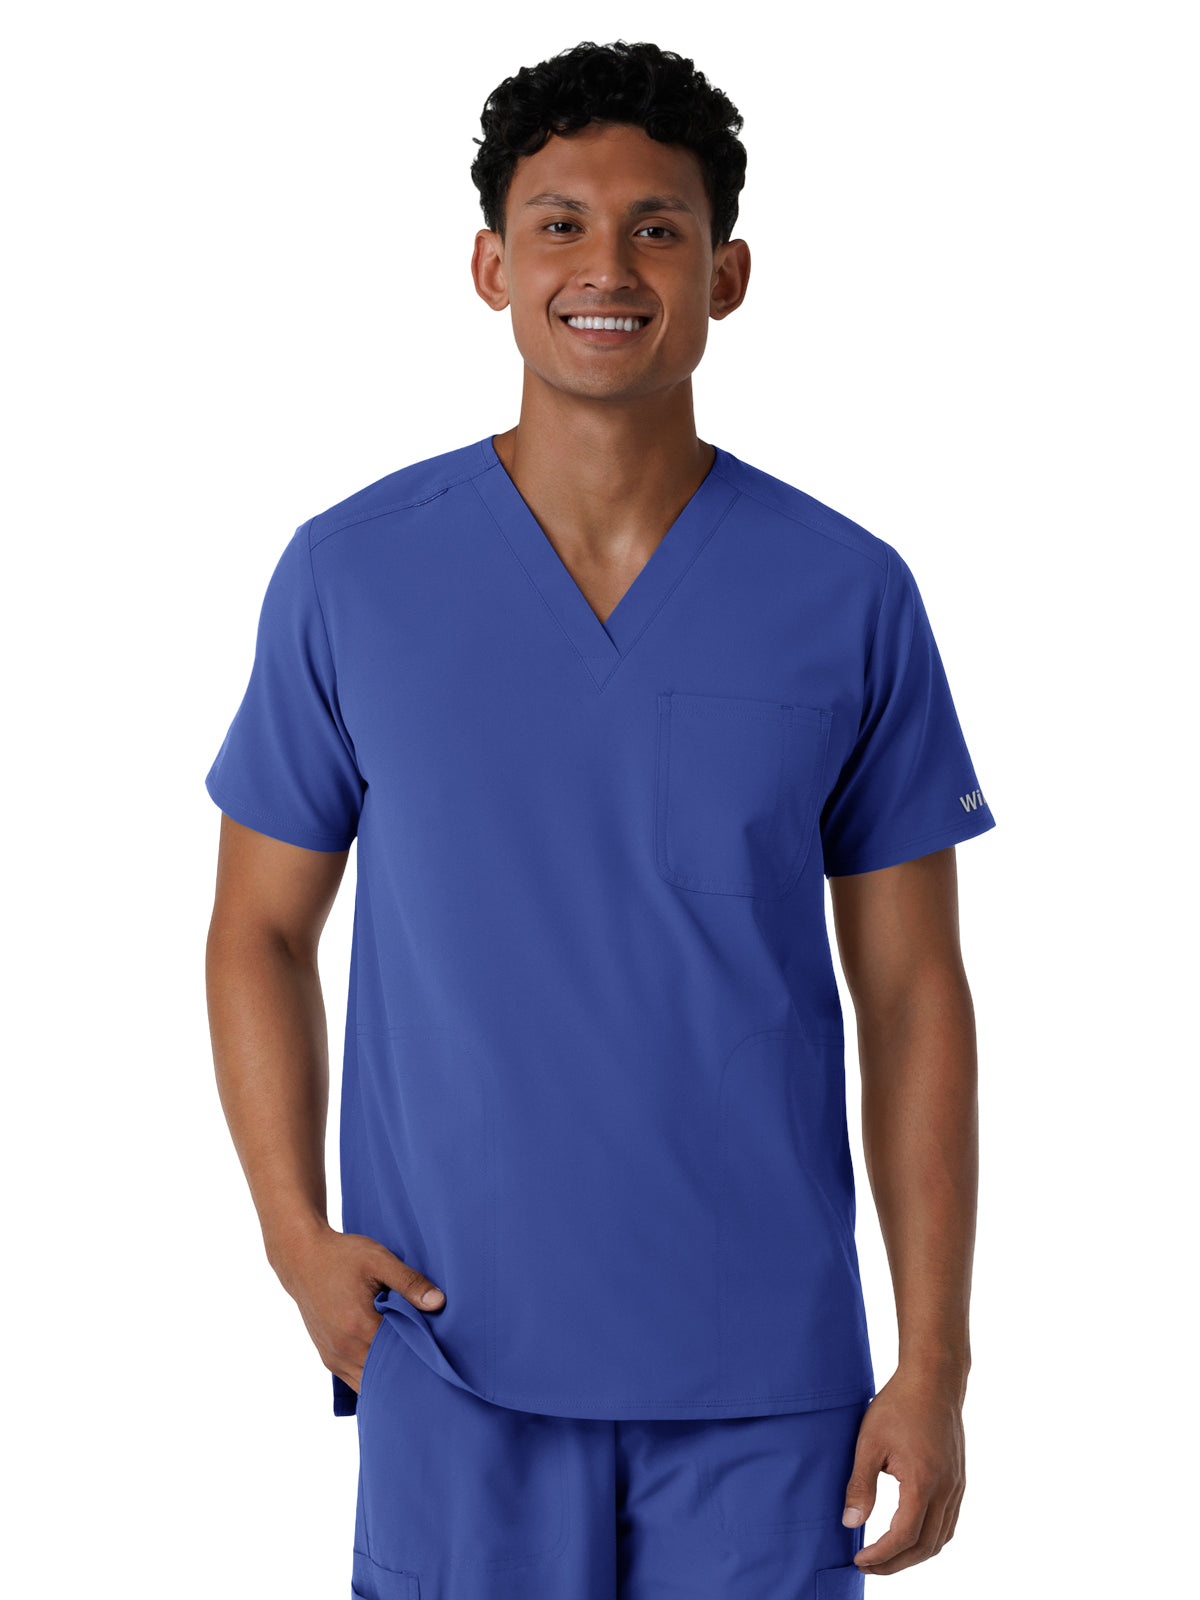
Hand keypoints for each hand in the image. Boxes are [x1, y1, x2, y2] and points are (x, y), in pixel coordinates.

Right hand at [269, 1220, 445, 1394]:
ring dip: (388, 1375)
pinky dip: (372, 1376)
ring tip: (410, 1361)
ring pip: (369, 1383)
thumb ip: (409, 1282)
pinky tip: (388, 1364)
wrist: (302, 1258)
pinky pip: (354, 1381)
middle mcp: (344, 1348)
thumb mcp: (378, 1260)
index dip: (421, 1353)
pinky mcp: (328, 1358)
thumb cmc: (342, 1256)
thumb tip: (439, 1302)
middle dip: (407, 1368)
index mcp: (358, 1325)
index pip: (400, 1354)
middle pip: (385, 1373)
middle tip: (430, 1360)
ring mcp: (333, 1356)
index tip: (438, 1349)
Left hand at [841, 1367, 965, 1574]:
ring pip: (941, 1538)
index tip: (860, 1560)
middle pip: (925, 1546)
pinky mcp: (959, 1480)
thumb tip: (850, 1524)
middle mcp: (946, 1490)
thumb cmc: (898, 1405)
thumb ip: (860, 1485)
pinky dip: (930, 1539)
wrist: (933, 1379)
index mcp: (923, 1482)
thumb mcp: (869, 1442)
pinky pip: (949, 1523)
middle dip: (896, 1563)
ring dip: (914, 1555)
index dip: (881, 1556)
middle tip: (868, 1565)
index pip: (904, 1537)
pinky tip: (911, 1536)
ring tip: (886, 1557)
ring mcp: (957, 1486)